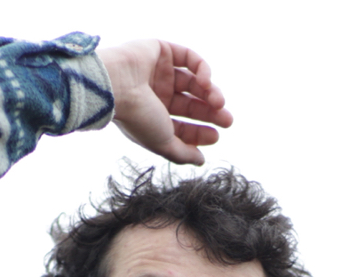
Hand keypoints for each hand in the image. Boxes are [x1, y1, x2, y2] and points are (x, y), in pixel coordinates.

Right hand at [99, 40, 232, 164]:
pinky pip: (189, 58)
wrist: (115, 86)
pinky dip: (203, 69)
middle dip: (211, 112)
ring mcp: (159, 71)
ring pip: (193, 82)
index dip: (200, 132)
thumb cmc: (137, 118)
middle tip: (227, 120)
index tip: (215, 136)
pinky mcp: (161, 50)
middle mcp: (156, 94)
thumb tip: (200, 160)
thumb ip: (183, 153)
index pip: (182, 125)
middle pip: (191, 104)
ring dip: (210, 92)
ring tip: (219, 103)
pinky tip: (207, 83)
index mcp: (152, 116)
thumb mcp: (163, 143)